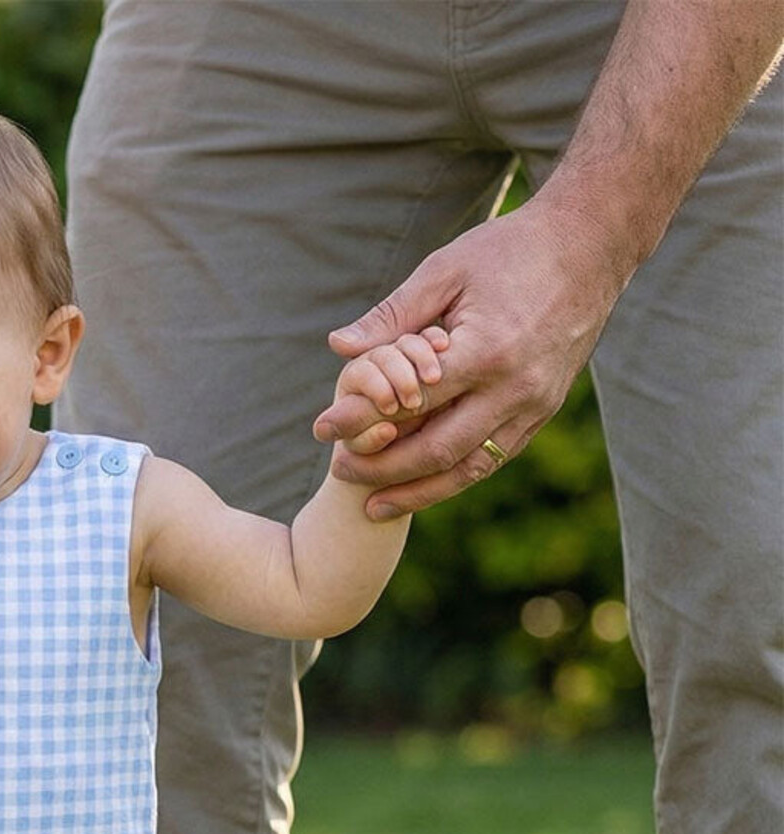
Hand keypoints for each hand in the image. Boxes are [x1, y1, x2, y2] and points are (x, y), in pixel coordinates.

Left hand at [312, 198, 626, 517]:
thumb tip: (338, 347)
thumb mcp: (445, 270)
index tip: (322, 430)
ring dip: (420, 492)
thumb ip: (392, 315)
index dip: (361, 421)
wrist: (593, 243)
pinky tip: (422, 485)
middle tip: (341, 475)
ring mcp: (536, 404)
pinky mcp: (546, 410)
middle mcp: (515, 387)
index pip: (409, 402)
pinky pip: (496, 456)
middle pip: (437, 450)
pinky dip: (456, 476)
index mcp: (486, 351)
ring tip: (376, 507)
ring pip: (469, 467)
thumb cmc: (511, 249)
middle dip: (384, 471)